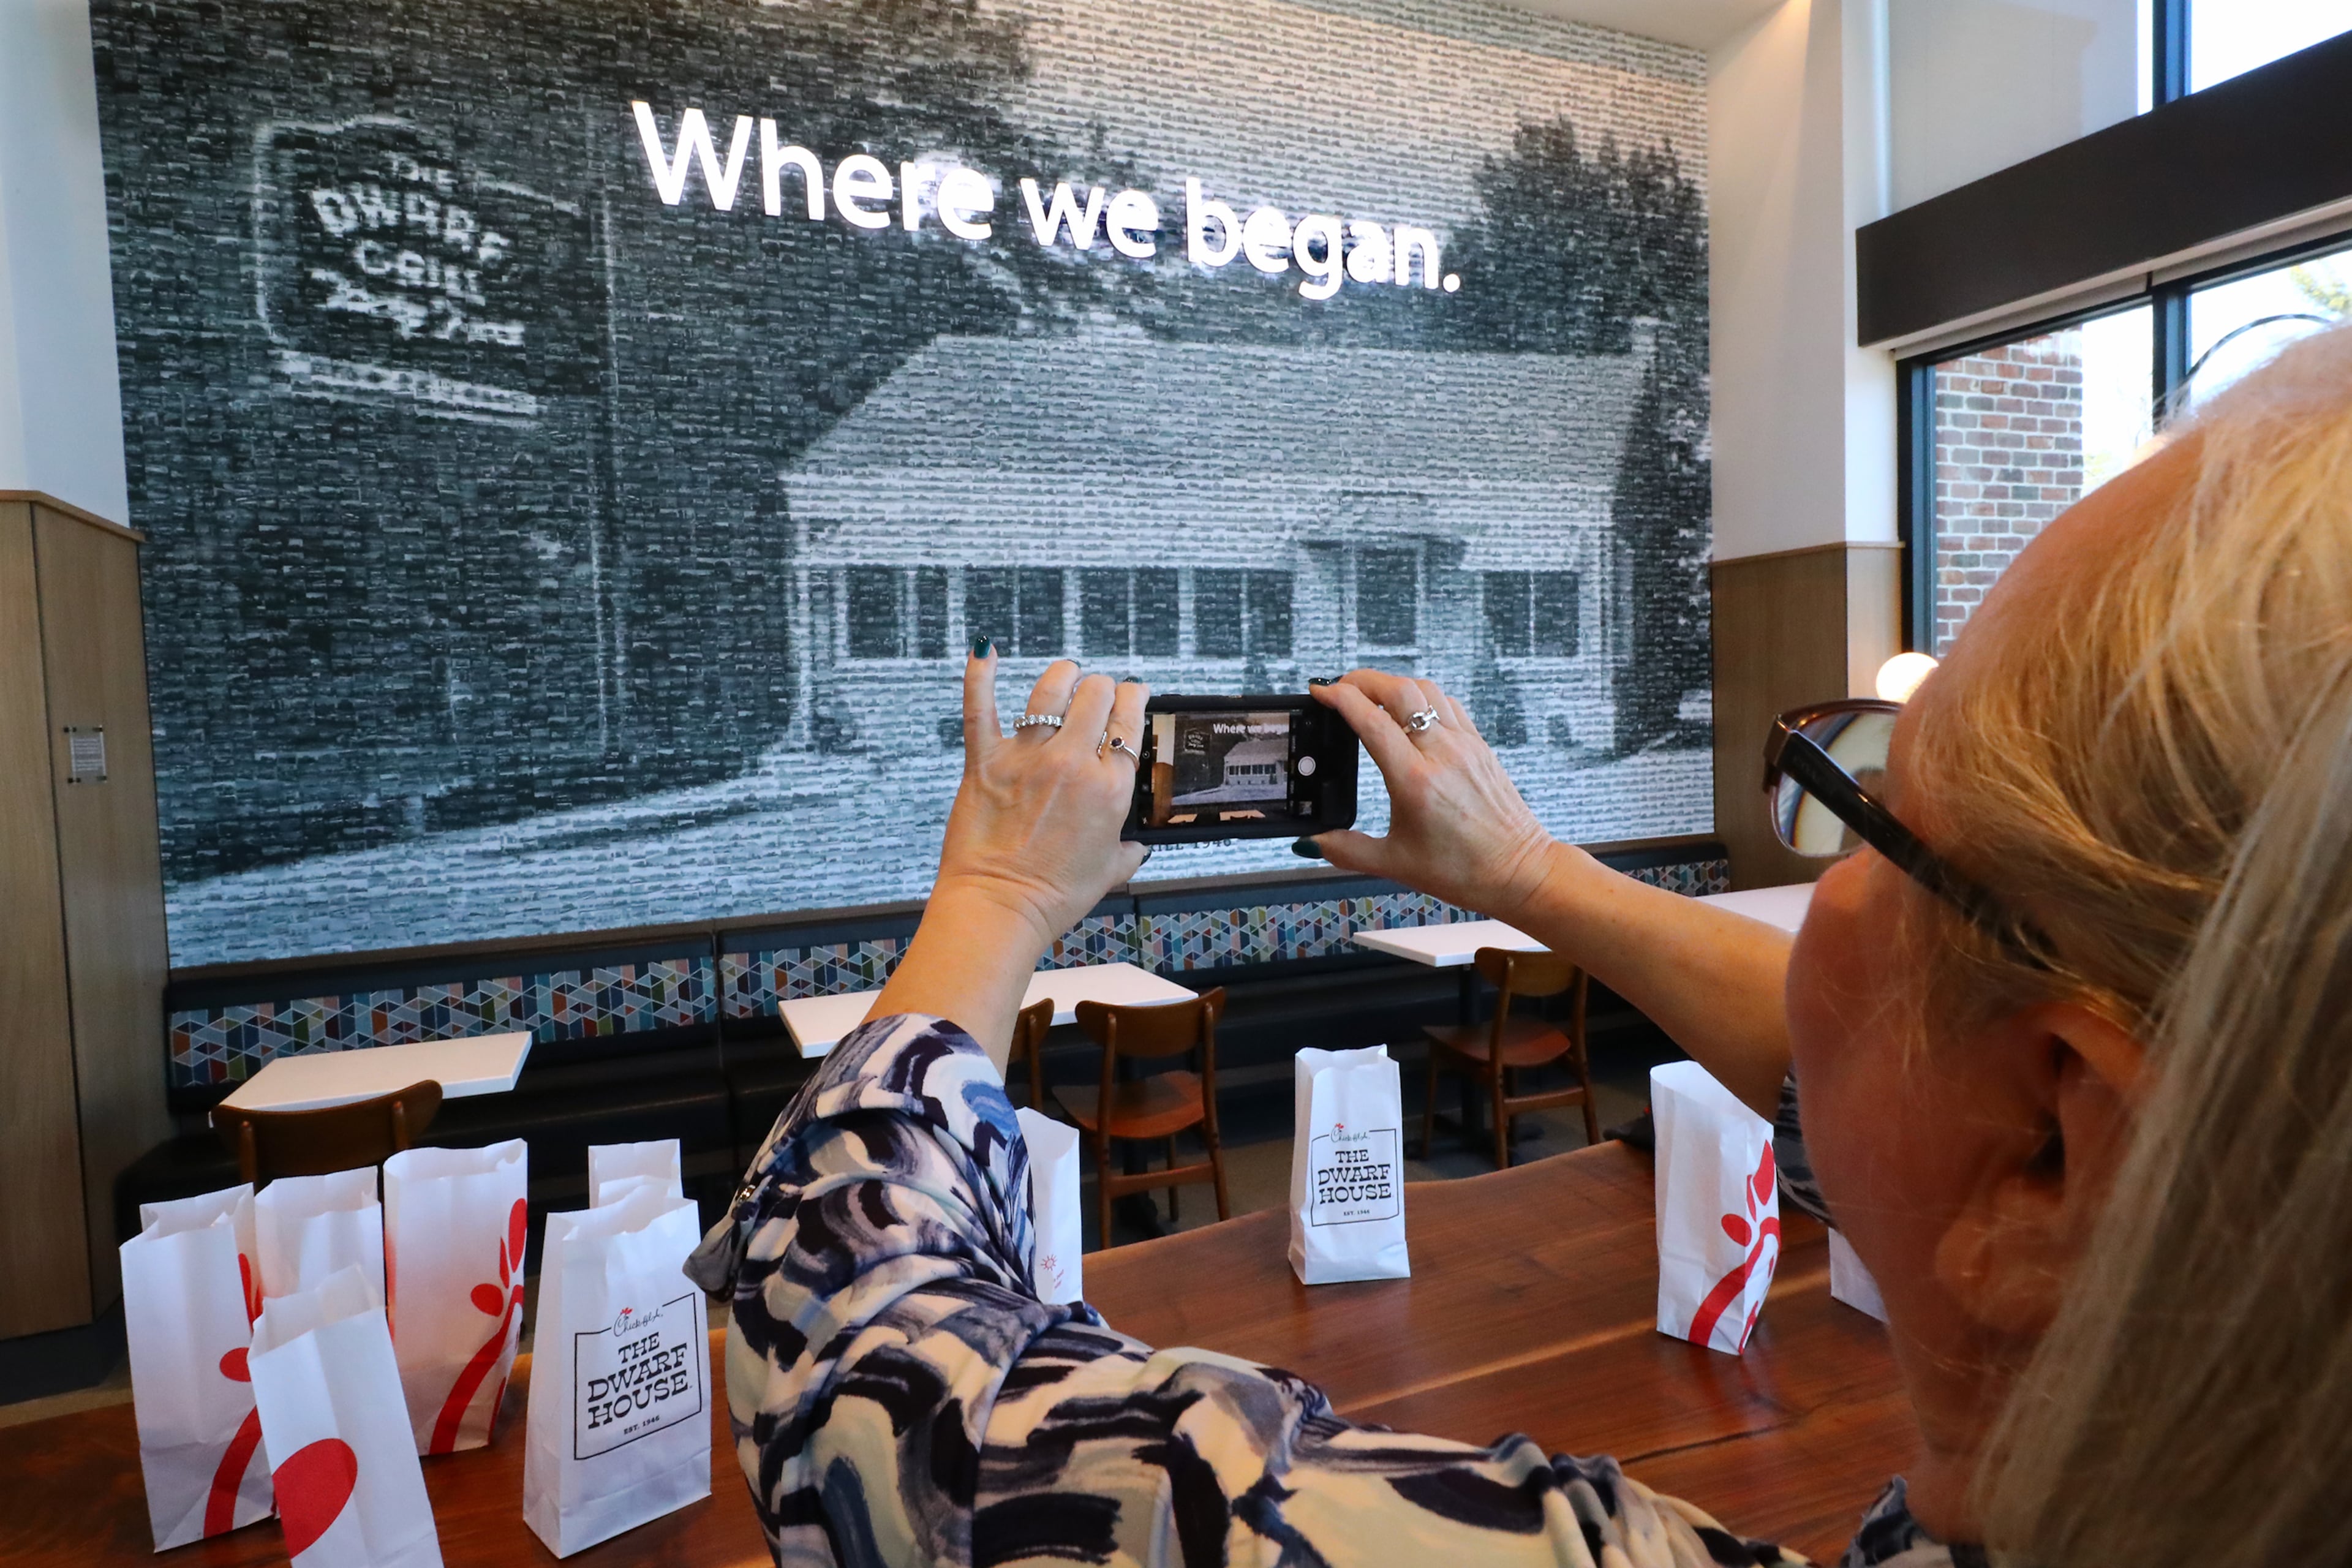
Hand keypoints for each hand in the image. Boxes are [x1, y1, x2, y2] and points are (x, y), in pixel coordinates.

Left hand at [870, 648, 1149, 1070]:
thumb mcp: (1109, 873)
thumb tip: (1138, 847)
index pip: (1131, 720)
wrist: (1000, 909)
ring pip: (1051, 691)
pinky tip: (983, 650)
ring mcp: (1028, 760)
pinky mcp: (985, 762)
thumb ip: (1128, 852)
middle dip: (1101, 687)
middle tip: (1096, 692)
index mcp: (1110, 789)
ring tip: (1065, 673)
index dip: (1134, 698)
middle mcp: (1073, 765)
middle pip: (1096, 696)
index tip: (1132, 695)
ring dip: (1062, 675)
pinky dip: (979, 674)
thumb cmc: (1052, 897)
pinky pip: (980, 707)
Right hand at [1306, 670, 1557, 918]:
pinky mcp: (1479, 746)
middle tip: (1339, 686)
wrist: (1518, 871)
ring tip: (1371, 694)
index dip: (1340, 697)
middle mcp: (1441, 754)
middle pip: (1398, 690)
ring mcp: (1464, 745)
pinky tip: (1411, 711)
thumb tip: (1310, 842)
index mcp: (1415, 781)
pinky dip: (1423, 697)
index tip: (1320, 692)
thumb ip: (1346, 850)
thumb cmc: (1462, 870)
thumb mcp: (1394, 864)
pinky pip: (1448, 705)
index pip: (1371, 720)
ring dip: (1393, 684)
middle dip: (1362, 680)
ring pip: (1426, 690)